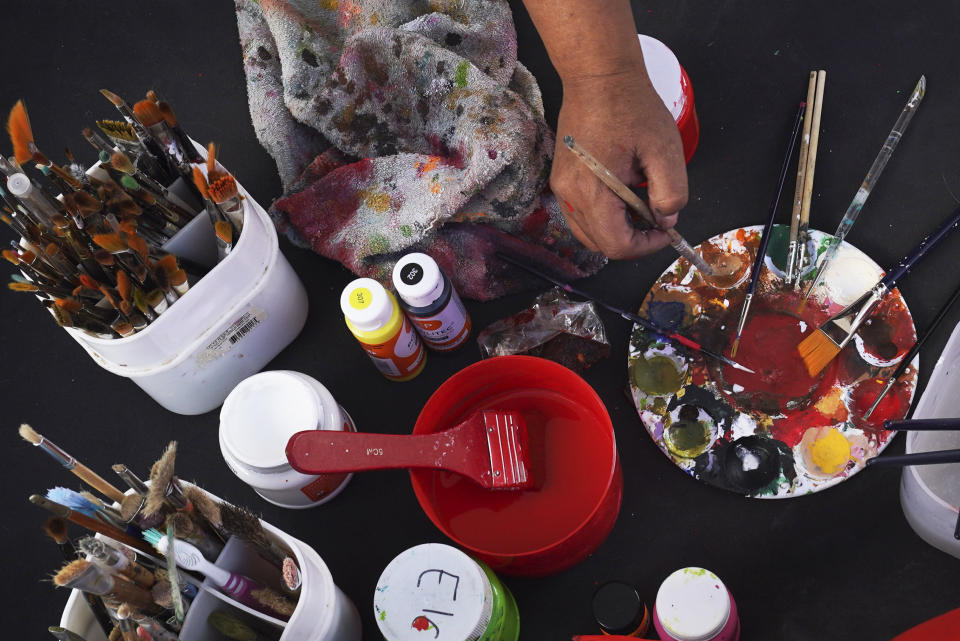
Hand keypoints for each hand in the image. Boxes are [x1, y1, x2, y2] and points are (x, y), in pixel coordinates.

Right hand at [551, 71, 688, 258]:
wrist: (598, 76)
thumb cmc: (630, 106)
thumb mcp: (664, 149)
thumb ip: (671, 192)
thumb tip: (666, 220)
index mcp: (592, 191)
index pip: (616, 245)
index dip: (646, 247)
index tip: (665, 230)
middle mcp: (569, 195)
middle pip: (600, 244)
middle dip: (633, 240)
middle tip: (656, 218)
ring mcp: (561, 188)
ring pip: (589, 233)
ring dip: (617, 230)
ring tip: (640, 205)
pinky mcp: (562, 180)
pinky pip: (581, 215)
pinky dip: (604, 216)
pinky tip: (623, 194)